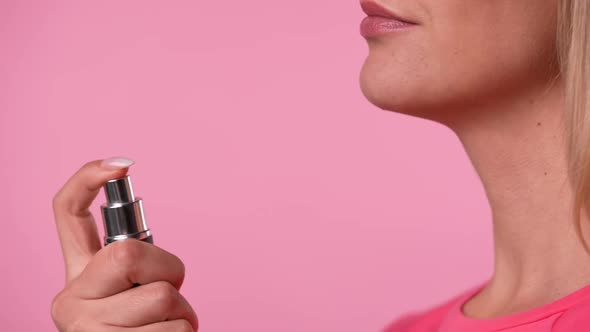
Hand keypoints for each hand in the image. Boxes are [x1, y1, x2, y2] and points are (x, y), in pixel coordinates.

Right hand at [50, 159, 197, 330]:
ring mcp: (85, 330)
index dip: (88, 179)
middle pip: (129, 255)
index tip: (122, 164)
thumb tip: (144, 248)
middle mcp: (70, 300)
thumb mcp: (131, 295)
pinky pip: (176, 330)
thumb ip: (132, 268)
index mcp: (78, 276)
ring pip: (162, 296)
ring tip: (165, 329)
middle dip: (168, 270)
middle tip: (169, 296)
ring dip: (182, 314)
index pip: (66, 214)